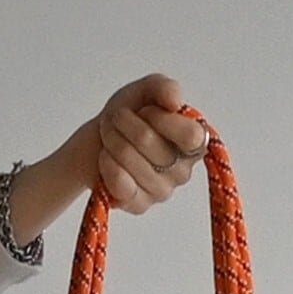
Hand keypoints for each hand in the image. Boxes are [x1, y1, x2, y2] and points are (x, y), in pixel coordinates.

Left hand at [77, 73, 209, 213]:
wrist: (99, 141)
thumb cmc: (128, 116)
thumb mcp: (146, 92)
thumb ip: (164, 88)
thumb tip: (175, 101)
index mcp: (194, 142)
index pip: (191, 135)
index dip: (162, 119)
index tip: (146, 110)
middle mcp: (183, 170)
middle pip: (149, 142)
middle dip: (124, 122)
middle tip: (116, 118)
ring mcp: (162, 191)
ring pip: (129, 159)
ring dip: (111, 139)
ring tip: (109, 136)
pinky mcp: (140, 205)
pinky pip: (121, 184)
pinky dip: (107, 165)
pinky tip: (106, 158)